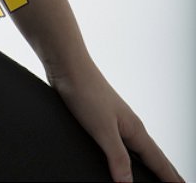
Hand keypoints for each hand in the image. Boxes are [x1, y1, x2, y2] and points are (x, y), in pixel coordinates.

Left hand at [46, 57, 183, 181]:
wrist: (68, 66)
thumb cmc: (86, 91)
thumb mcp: (103, 129)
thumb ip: (117, 157)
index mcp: (134, 129)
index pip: (158, 160)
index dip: (171, 177)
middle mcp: (129, 126)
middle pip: (153, 155)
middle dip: (166, 171)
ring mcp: (116, 121)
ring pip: (138, 148)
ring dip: (149, 163)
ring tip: (156, 173)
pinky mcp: (101, 119)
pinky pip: (122, 143)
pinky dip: (129, 155)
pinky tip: (122, 156)